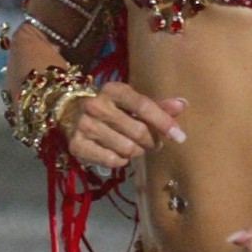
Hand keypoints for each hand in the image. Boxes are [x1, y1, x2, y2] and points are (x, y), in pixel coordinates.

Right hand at [62, 81, 185, 171]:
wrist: (69, 113)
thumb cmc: (110, 108)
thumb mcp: (131, 102)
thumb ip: (156, 106)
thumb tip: (182, 105)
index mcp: (113, 90)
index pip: (143, 107)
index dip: (164, 123)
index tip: (180, 137)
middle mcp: (96, 105)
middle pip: (138, 131)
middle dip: (151, 141)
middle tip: (153, 143)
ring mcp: (84, 126)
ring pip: (126, 148)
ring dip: (136, 152)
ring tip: (134, 147)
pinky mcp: (77, 145)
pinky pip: (111, 161)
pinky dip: (120, 161)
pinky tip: (118, 154)